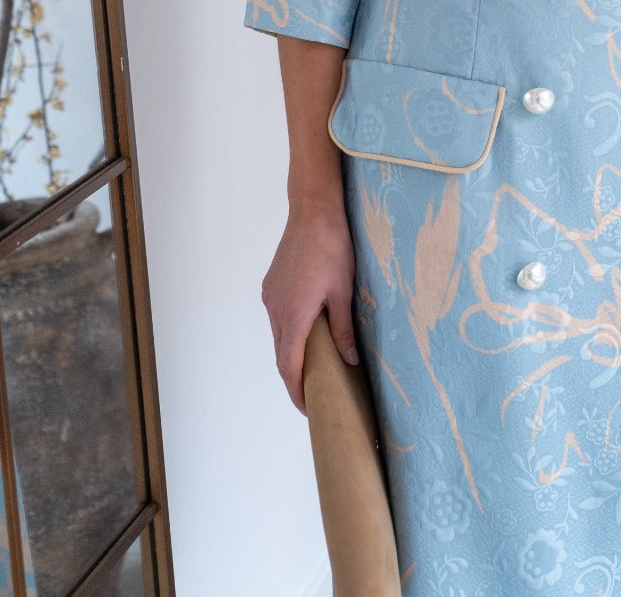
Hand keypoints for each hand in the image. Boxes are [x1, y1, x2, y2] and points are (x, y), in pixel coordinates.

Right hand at [261, 202, 358, 414]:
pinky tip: (307, 333)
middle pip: (281, 354)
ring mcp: (270, 296)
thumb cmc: (333, 248)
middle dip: (295, 378)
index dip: (297, 391)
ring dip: (292, 354)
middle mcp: (275, 309)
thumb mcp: (344, 291)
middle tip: (315, 395)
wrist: (313, 211)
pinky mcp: (272, 285)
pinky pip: (278, 317)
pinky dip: (289, 333)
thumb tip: (350, 361)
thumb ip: (343, 329)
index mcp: (294, 315)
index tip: (309, 410)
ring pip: (279, 336)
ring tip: (314, 367)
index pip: (289, 366)